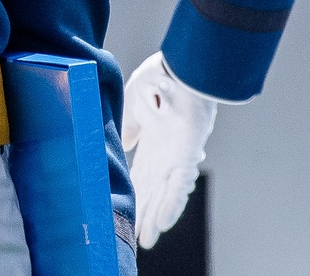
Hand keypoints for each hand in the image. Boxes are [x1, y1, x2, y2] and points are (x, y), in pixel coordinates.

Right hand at [122, 52, 216, 248]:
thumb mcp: (134, 103)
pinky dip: (171, 207)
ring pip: (165, 196)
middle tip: (135, 238)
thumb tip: (123, 146)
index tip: (124, 209)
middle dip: (144, 214)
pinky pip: (178, 188)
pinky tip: (162, 224)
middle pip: (152, 191)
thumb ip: (130, 127)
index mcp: (152, 141)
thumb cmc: (159, 77)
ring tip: (146, 241)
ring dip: (155, 219)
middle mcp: (165, 153)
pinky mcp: (186, 158)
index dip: (134, 192)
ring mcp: (176, 157)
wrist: (180, 68)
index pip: (141, 173)